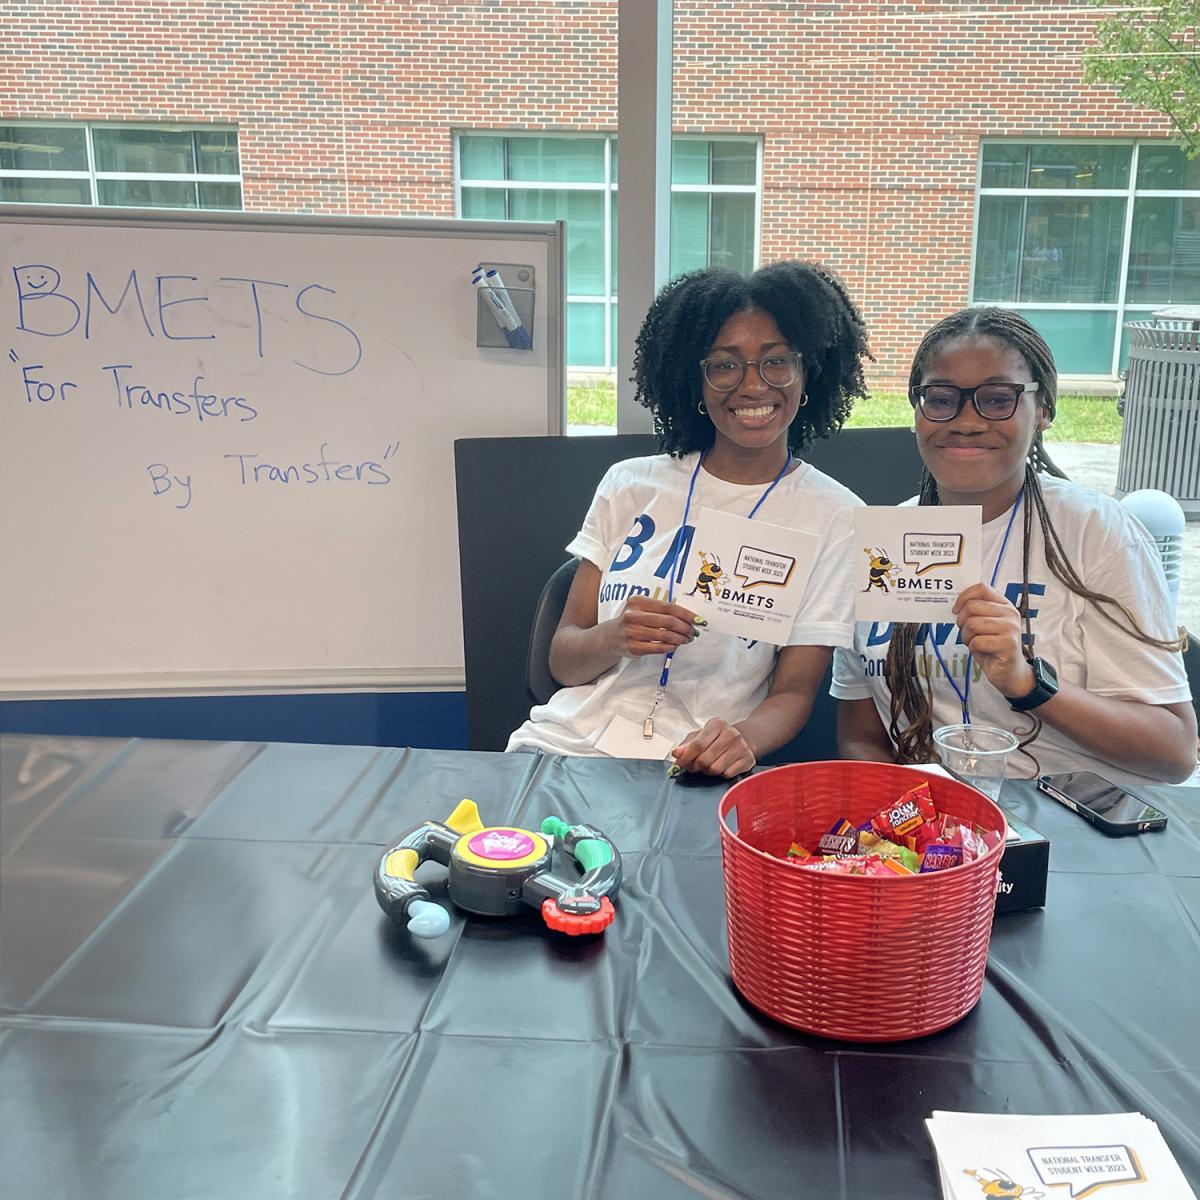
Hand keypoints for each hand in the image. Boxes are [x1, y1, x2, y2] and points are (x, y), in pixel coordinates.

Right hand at [611, 595, 699, 657]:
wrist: (611, 636)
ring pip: (665, 636)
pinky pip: (658, 648)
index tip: (698, 619)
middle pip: (668, 621)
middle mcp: (632, 616)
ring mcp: (632, 633)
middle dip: (685, 627)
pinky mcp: (633, 648)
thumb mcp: (641, 609)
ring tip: (687, 639)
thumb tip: (689, 618)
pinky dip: (671, 647)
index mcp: (636, 602)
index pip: (668, 607)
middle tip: (693, 631)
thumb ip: (661, 610)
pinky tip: (675, 645)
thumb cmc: (632, 621)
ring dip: (680, 638)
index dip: (686, 614)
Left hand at [671, 719, 755, 777]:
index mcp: (717, 725)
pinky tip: (722, 767)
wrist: (744, 739)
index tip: (678, 765)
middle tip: (694, 766)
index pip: (697, 744)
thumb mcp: (701, 736)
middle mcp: (731, 734)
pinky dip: (722, 774)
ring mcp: (741, 747)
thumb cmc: (718, 738)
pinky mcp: (748, 760)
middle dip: (695, 766)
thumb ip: (687, 745)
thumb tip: (676, 753)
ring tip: (709, 765)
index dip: (685, 757)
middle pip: (704, 759)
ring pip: (715, 769)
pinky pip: (728, 774)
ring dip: (708, 771)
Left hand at [952, 582, 1034, 698]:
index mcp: (1004, 604)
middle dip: (961, 622)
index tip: (956, 610)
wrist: (1009, 671)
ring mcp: (1010, 628)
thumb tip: (955, 603)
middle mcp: (1010, 613)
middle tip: (967, 632)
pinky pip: (976, 641)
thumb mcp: (983, 624)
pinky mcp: (1008, 644)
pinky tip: (983, 651)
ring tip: (976, 642)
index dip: (963, 597)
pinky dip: (973, 647)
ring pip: (972, 624)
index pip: (981, 588)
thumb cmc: (992, 646)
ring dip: (966, 636)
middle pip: (972, 607)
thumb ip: (974, 611)